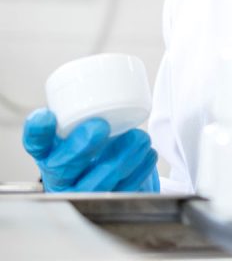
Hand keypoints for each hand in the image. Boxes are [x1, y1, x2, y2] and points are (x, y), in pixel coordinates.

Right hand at [22, 108, 159, 192]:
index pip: (37, 144)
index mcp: (50, 153)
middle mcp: (61, 177)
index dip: (38, 132)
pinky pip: (123, 191)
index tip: (46, 116)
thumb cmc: (94, 146)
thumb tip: (114, 73)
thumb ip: (89, 108)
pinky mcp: (108, 205)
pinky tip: (148, 155)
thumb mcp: (83, 129)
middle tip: (100, 127)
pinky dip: (140, 170)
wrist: (107, 179)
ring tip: (140, 138)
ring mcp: (83, 194)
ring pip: (98, 182)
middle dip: (80, 146)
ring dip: (122, 157)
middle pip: (63, 167)